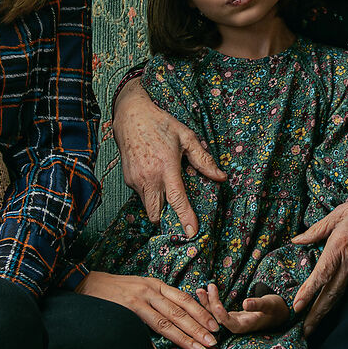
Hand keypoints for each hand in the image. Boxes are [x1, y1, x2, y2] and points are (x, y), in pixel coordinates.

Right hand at [78, 268, 219, 348]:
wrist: (87, 283)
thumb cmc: (117, 288)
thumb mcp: (142, 286)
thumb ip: (159, 297)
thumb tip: (181, 310)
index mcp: (156, 285)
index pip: (184, 299)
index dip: (201, 313)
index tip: (215, 325)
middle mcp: (149, 293)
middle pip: (179, 313)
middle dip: (198, 328)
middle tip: (213, 342)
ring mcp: (136, 303)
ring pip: (165, 324)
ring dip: (183, 339)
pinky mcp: (123, 314)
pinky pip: (142, 337)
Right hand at [111, 79, 225, 241]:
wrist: (130, 115)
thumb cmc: (160, 124)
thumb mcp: (186, 137)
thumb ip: (203, 159)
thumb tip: (220, 176)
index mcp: (166, 167)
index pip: (176, 199)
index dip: (185, 217)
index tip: (192, 233)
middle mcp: (148, 178)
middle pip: (157, 213)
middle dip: (167, 218)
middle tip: (179, 212)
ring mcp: (135, 180)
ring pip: (148, 205)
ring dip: (159, 204)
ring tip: (167, 185)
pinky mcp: (127, 179)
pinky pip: (141, 195)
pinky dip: (150, 193)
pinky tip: (156, 176)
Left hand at [196, 283, 294, 336]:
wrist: (279, 313)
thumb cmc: (276, 309)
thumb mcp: (269, 304)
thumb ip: (257, 304)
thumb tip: (246, 303)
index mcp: (245, 326)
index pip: (229, 323)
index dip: (221, 315)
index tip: (216, 304)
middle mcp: (236, 326)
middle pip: (218, 318)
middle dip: (209, 305)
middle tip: (203, 290)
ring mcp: (233, 322)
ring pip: (216, 315)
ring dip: (207, 303)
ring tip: (200, 290)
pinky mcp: (231, 317)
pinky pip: (218, 311)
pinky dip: (211, 302)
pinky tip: (205, 293)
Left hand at [291, 193, 347, 333]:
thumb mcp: (341, 212)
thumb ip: (317, 229)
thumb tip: (297, 240)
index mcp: (339, 247)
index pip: (321, 275)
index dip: (308, 293)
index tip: (297, 307)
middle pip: (331, 295)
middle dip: (317, 315)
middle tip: (305, 332)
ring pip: (341, 295)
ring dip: (326, 311)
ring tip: (313, 325)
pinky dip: (340, 300)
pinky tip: (331, 305)